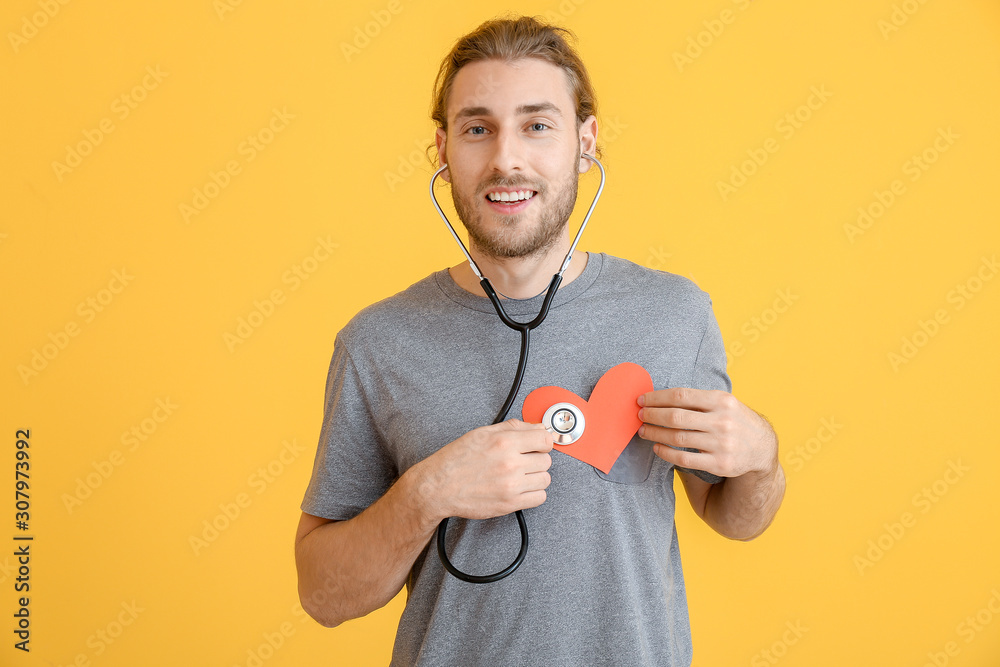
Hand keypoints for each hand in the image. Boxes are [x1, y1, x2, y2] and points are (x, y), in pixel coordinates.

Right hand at [412, 420, 553, 521]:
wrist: (438, 487)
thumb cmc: (456, 460)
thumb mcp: (482, 433)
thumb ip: (513, 428)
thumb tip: (537, 427)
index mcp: (504, 442)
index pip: (545, 439)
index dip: (542, 441)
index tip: (538, 445)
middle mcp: (510, 463)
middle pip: (546, 460)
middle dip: (537, 459)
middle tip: (522, 461)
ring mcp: (511, 485)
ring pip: (545, 479)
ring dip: (536, 477)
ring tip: (520, 475)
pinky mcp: (510, 503)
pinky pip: (539, 498)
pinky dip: (533, 494)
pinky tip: (520, 488)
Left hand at [637, 388, 776, 478]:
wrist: (762, 447)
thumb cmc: (734, 419)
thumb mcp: (724, 402)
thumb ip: (698, 399)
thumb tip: (659, 397)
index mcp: (722, 401)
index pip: (681, 396)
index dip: (657, 398)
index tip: (642, 400)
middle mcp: (722, 421)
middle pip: (676, 417)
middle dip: (652, 415)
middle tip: (639, 415)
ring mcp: (721, 444)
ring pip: (677, 438)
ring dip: (655, 433)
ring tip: (643, 430)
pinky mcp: (719, 464)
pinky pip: (684, 459)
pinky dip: (665, 453)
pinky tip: (657, 447)